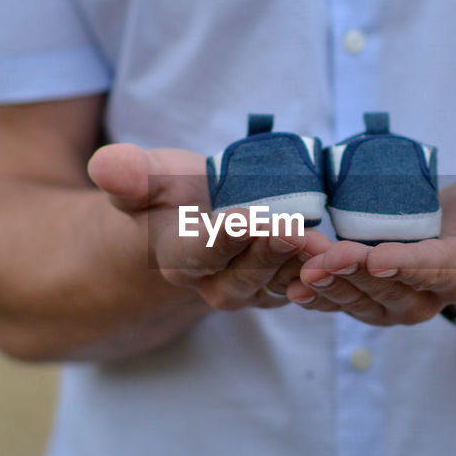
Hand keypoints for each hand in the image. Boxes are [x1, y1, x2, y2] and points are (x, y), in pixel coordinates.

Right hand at [88, 143, 329, 309]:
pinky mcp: (284, 287)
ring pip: (282, 282)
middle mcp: (215, 283)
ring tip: (330, 245)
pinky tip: (350, 257)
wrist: (191, 226)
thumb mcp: (145, 177)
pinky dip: (329, 275)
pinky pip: (308, 286)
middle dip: (273, 252)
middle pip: (247, 272)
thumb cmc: (168, 195)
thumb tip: (105, 166)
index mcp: (178, 256)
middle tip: (299, 230)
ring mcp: (253, 290)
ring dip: (306, 267)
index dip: (226, 235)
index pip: (202, 248)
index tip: (246, 217)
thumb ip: (128, 174)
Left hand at [286, 166, 455, 325]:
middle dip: (347, 269)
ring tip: (294, 257)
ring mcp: (399, 302)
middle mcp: (428, 297)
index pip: (434, 269)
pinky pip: (343, 300)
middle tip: (314, 251)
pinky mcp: (375, 298)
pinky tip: (288, 284)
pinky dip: (316, 294)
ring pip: (358, 297)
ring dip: (324, 280)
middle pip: (385, 286)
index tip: (378, 257)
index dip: (406, 264)